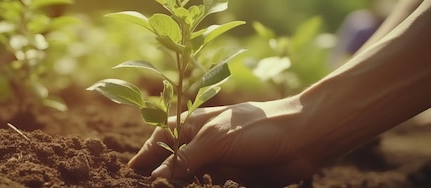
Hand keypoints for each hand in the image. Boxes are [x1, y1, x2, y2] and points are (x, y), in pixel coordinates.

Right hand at [128, 97, 318, 185]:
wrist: (302, 138)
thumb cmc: (257, 128)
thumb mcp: (215, 139)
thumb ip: (185, 159)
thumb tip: (157, 177)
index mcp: (191, 126)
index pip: (157, 143)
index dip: (143, 159)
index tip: (128, 176)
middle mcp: (199, 145)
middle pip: (169, 165)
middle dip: (157, 178)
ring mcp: (214, 164)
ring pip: (186, 181)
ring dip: (178, 187)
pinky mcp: (229, 181)